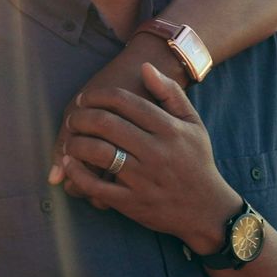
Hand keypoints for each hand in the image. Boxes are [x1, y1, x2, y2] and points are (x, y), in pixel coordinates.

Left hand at [49, 33, 190, 208]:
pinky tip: (70, 164)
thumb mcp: (192, 124)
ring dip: (76, 143)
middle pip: (107, 124)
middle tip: (73, 118)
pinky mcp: (133, 203)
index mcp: (170, 129)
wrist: (207, 210)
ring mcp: (144, 179)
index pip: (126, 102)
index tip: (85, 98)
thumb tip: (145, 67)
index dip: (98, 96)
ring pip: (99, 153)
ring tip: (70, 140)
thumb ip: (170, 93)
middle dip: (81, 117)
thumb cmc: (196, 161)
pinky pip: (97, 187)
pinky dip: (77, 174)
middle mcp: (156, 152)